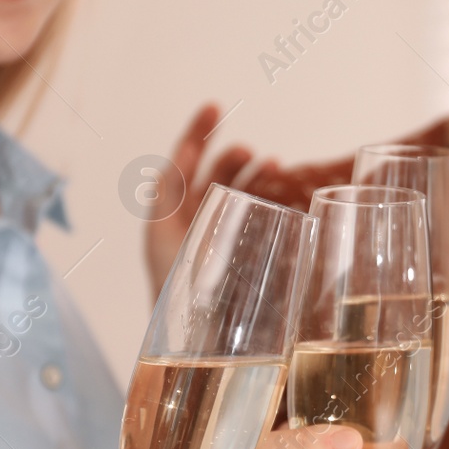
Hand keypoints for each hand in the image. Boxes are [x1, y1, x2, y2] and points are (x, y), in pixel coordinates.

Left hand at [144, 103, 279, 290]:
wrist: (193, 342)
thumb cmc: (175, 295)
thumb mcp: (166, 242)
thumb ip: (171, 206)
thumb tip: (179, 171)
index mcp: (169, 215)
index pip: (182, 163)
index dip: (197, 132)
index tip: (214, 106)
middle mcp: (191, 222)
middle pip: (211, 173)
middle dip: (231, 157)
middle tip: (251, 152)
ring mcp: (215, 237)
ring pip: (235, 192)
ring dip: (253, 174)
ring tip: (273, 165)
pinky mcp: (238, 254)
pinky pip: (252, 217)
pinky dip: (267, 200)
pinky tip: (282, 192)